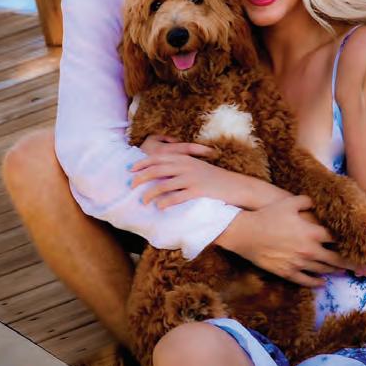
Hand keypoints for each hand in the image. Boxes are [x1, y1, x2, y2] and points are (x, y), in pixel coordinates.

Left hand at [132, 152, 250, 207]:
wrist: (233, 185)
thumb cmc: (212, 179)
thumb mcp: (195, 167)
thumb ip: (179, 167)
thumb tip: (158, 174)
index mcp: (184, 158)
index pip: (159, 157)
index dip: (143, 163)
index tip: (131, 169)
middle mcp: (186, 165)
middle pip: (158, 169)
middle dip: (142, 177)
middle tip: (131, 185)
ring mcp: (192, 177)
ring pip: (165, 184)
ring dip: (151, 193)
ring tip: (143, 201)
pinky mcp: (198, 190)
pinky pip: (178, 197)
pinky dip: (166, 202)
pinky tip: (159, 207)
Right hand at [215, 196, 364, 286]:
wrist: (246, 233)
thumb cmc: (267, 215)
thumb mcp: (288, 203)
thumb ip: (307, 201)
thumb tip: (318, 200)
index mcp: (311, 232)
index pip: (337, 239)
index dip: (351, 241)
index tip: (362, 245)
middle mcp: (308, 249)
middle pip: (336, 259)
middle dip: (352, 264)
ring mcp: (299, 263)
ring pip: (323, 271)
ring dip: (336, 272)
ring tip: (346, 273)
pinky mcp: (288, 273)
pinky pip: (306, 281)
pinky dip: (317, 283)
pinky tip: (323, 282)